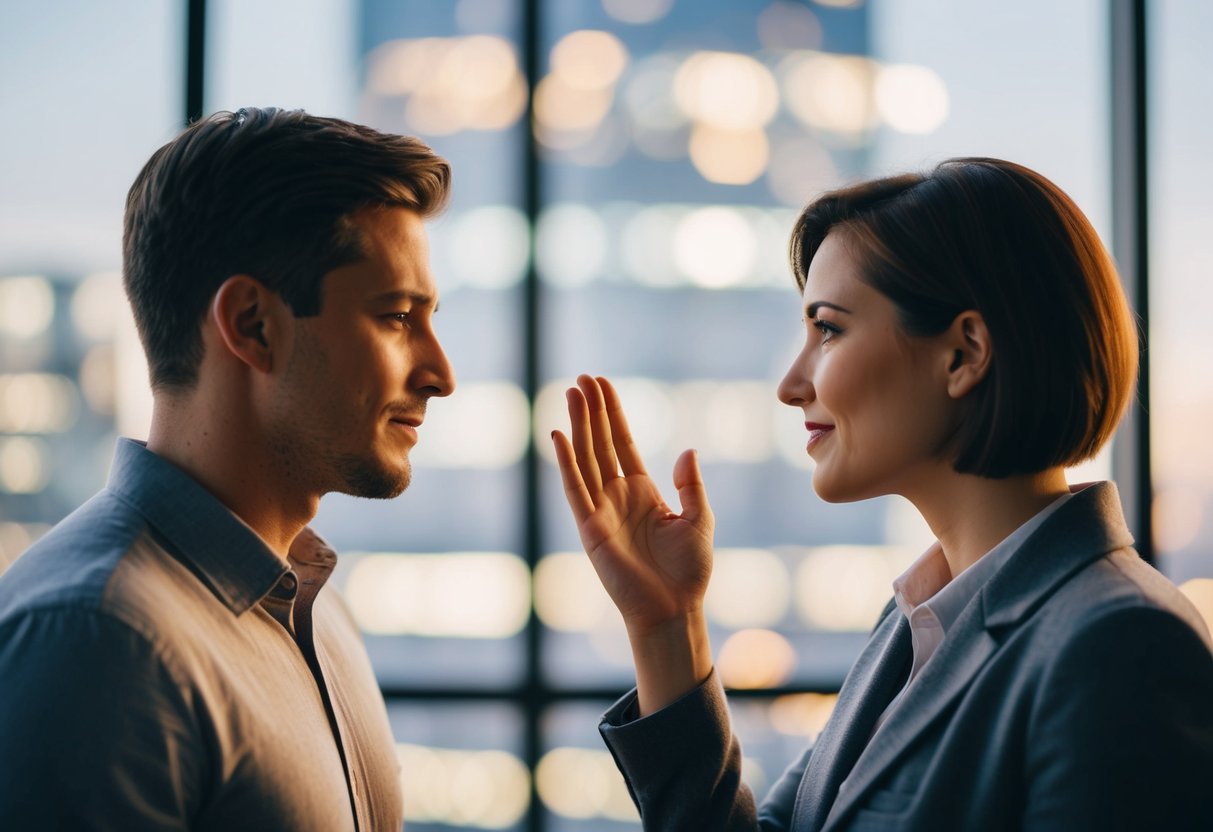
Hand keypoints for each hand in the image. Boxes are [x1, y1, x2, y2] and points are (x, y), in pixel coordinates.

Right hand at [551, 375, 714, 637]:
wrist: (673, 608)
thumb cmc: (688, 571)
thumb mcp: (699, 519)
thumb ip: (692, 485)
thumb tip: (687, 450)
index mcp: (642, 491)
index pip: (623, 442)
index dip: (612, 413)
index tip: (601, 385)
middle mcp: (617, 495)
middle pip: (600, 443)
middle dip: (591, 410)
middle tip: (583, 378)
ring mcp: (601, 510)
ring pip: (586, 458)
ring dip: (578, 425)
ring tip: (572, 393)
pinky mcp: (590, 528)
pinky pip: (575, 488)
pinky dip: (566, 461)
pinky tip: (559, 435)